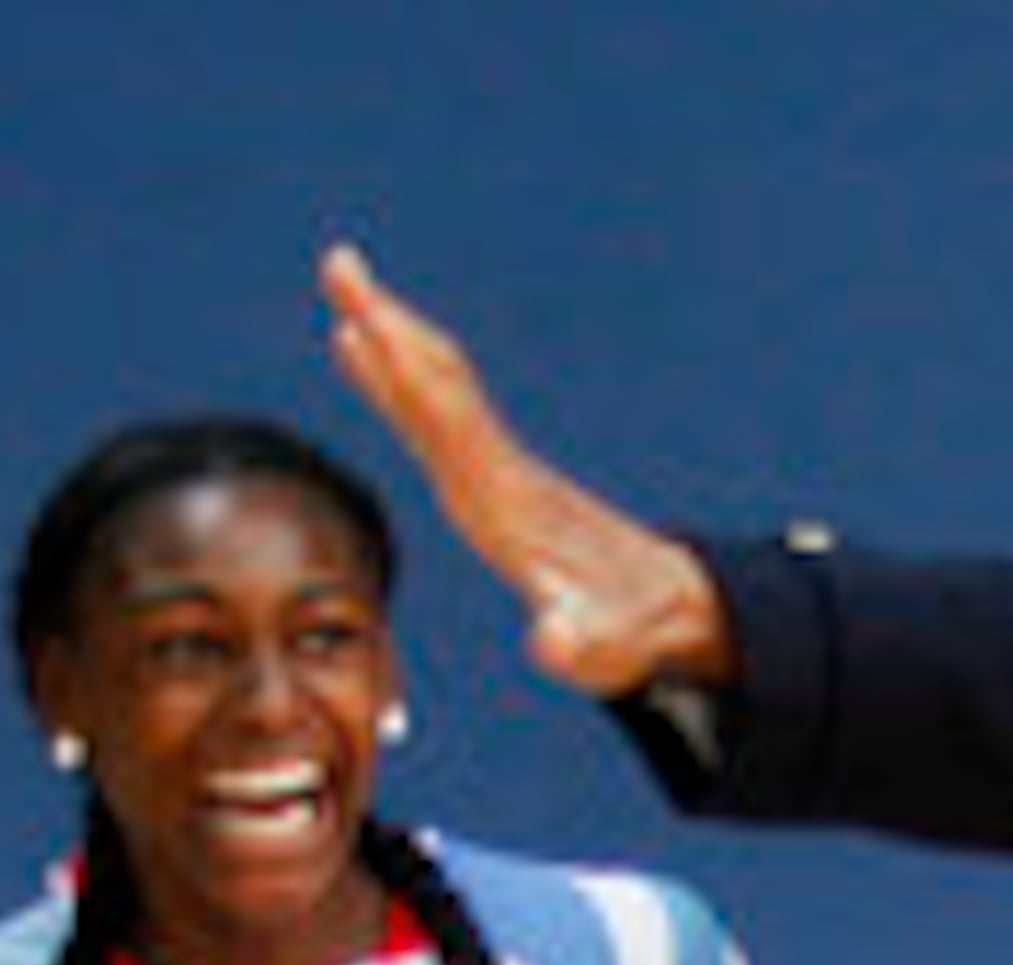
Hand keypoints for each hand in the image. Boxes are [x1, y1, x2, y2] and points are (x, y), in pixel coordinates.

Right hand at [317, 242, 730, 692]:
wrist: (672, 604)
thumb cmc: (630, 632)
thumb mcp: (606, 652)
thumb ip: (579, 646)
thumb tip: (552, 641)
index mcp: (510, 503)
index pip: (452, 425)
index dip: (410, 377)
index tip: (371, 323)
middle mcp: (500, 471)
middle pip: (439, 384)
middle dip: (390, 327)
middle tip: (340, 263)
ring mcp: (498, 468)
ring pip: (438, 386)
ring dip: (391, 334)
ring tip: (344, 281)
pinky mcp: (494, 475)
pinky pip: (437, 412)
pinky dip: (398, 375)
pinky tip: (362, 347)